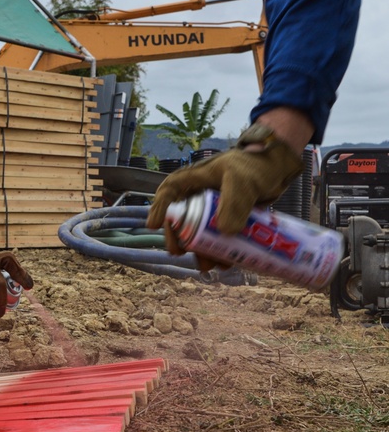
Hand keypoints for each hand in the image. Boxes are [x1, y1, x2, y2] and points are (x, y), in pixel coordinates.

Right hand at [146, 123, 304, 266]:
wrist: (278, 170)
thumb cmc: (255, 166)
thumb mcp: (242, 181)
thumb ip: (234, 203)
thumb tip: (225, 232)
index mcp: (195, 179)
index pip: (169, 191)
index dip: (158, 208)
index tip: (153, 226)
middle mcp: (200, 196)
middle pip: (180, 219)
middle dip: (177, 238)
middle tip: (179, 253)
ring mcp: (214, 210)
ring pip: (199, 233)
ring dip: (200, 251)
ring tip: (208, 265)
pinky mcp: (229, 221)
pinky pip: (218, 239)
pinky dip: (219, 252)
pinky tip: (227, 263)